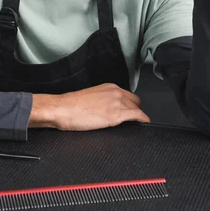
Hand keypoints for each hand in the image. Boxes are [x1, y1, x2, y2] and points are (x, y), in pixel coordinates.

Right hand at [29, 84, 149, 130]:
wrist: (64, 109)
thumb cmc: (72, 105)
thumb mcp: (92, 97)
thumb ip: (103, 99)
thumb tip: (107, 107)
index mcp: (109, 87)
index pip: (128, 95)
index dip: (130, 103)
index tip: (131, 109)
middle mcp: (115, 92)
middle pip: (134, 101)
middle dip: (135, 109)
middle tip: (134, 118)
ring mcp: (116, 103)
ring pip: (136, 108)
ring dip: (138, 116)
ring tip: (139, 123)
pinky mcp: (116, 115)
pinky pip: (136, 116)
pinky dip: (143, 119)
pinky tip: (145, 123)